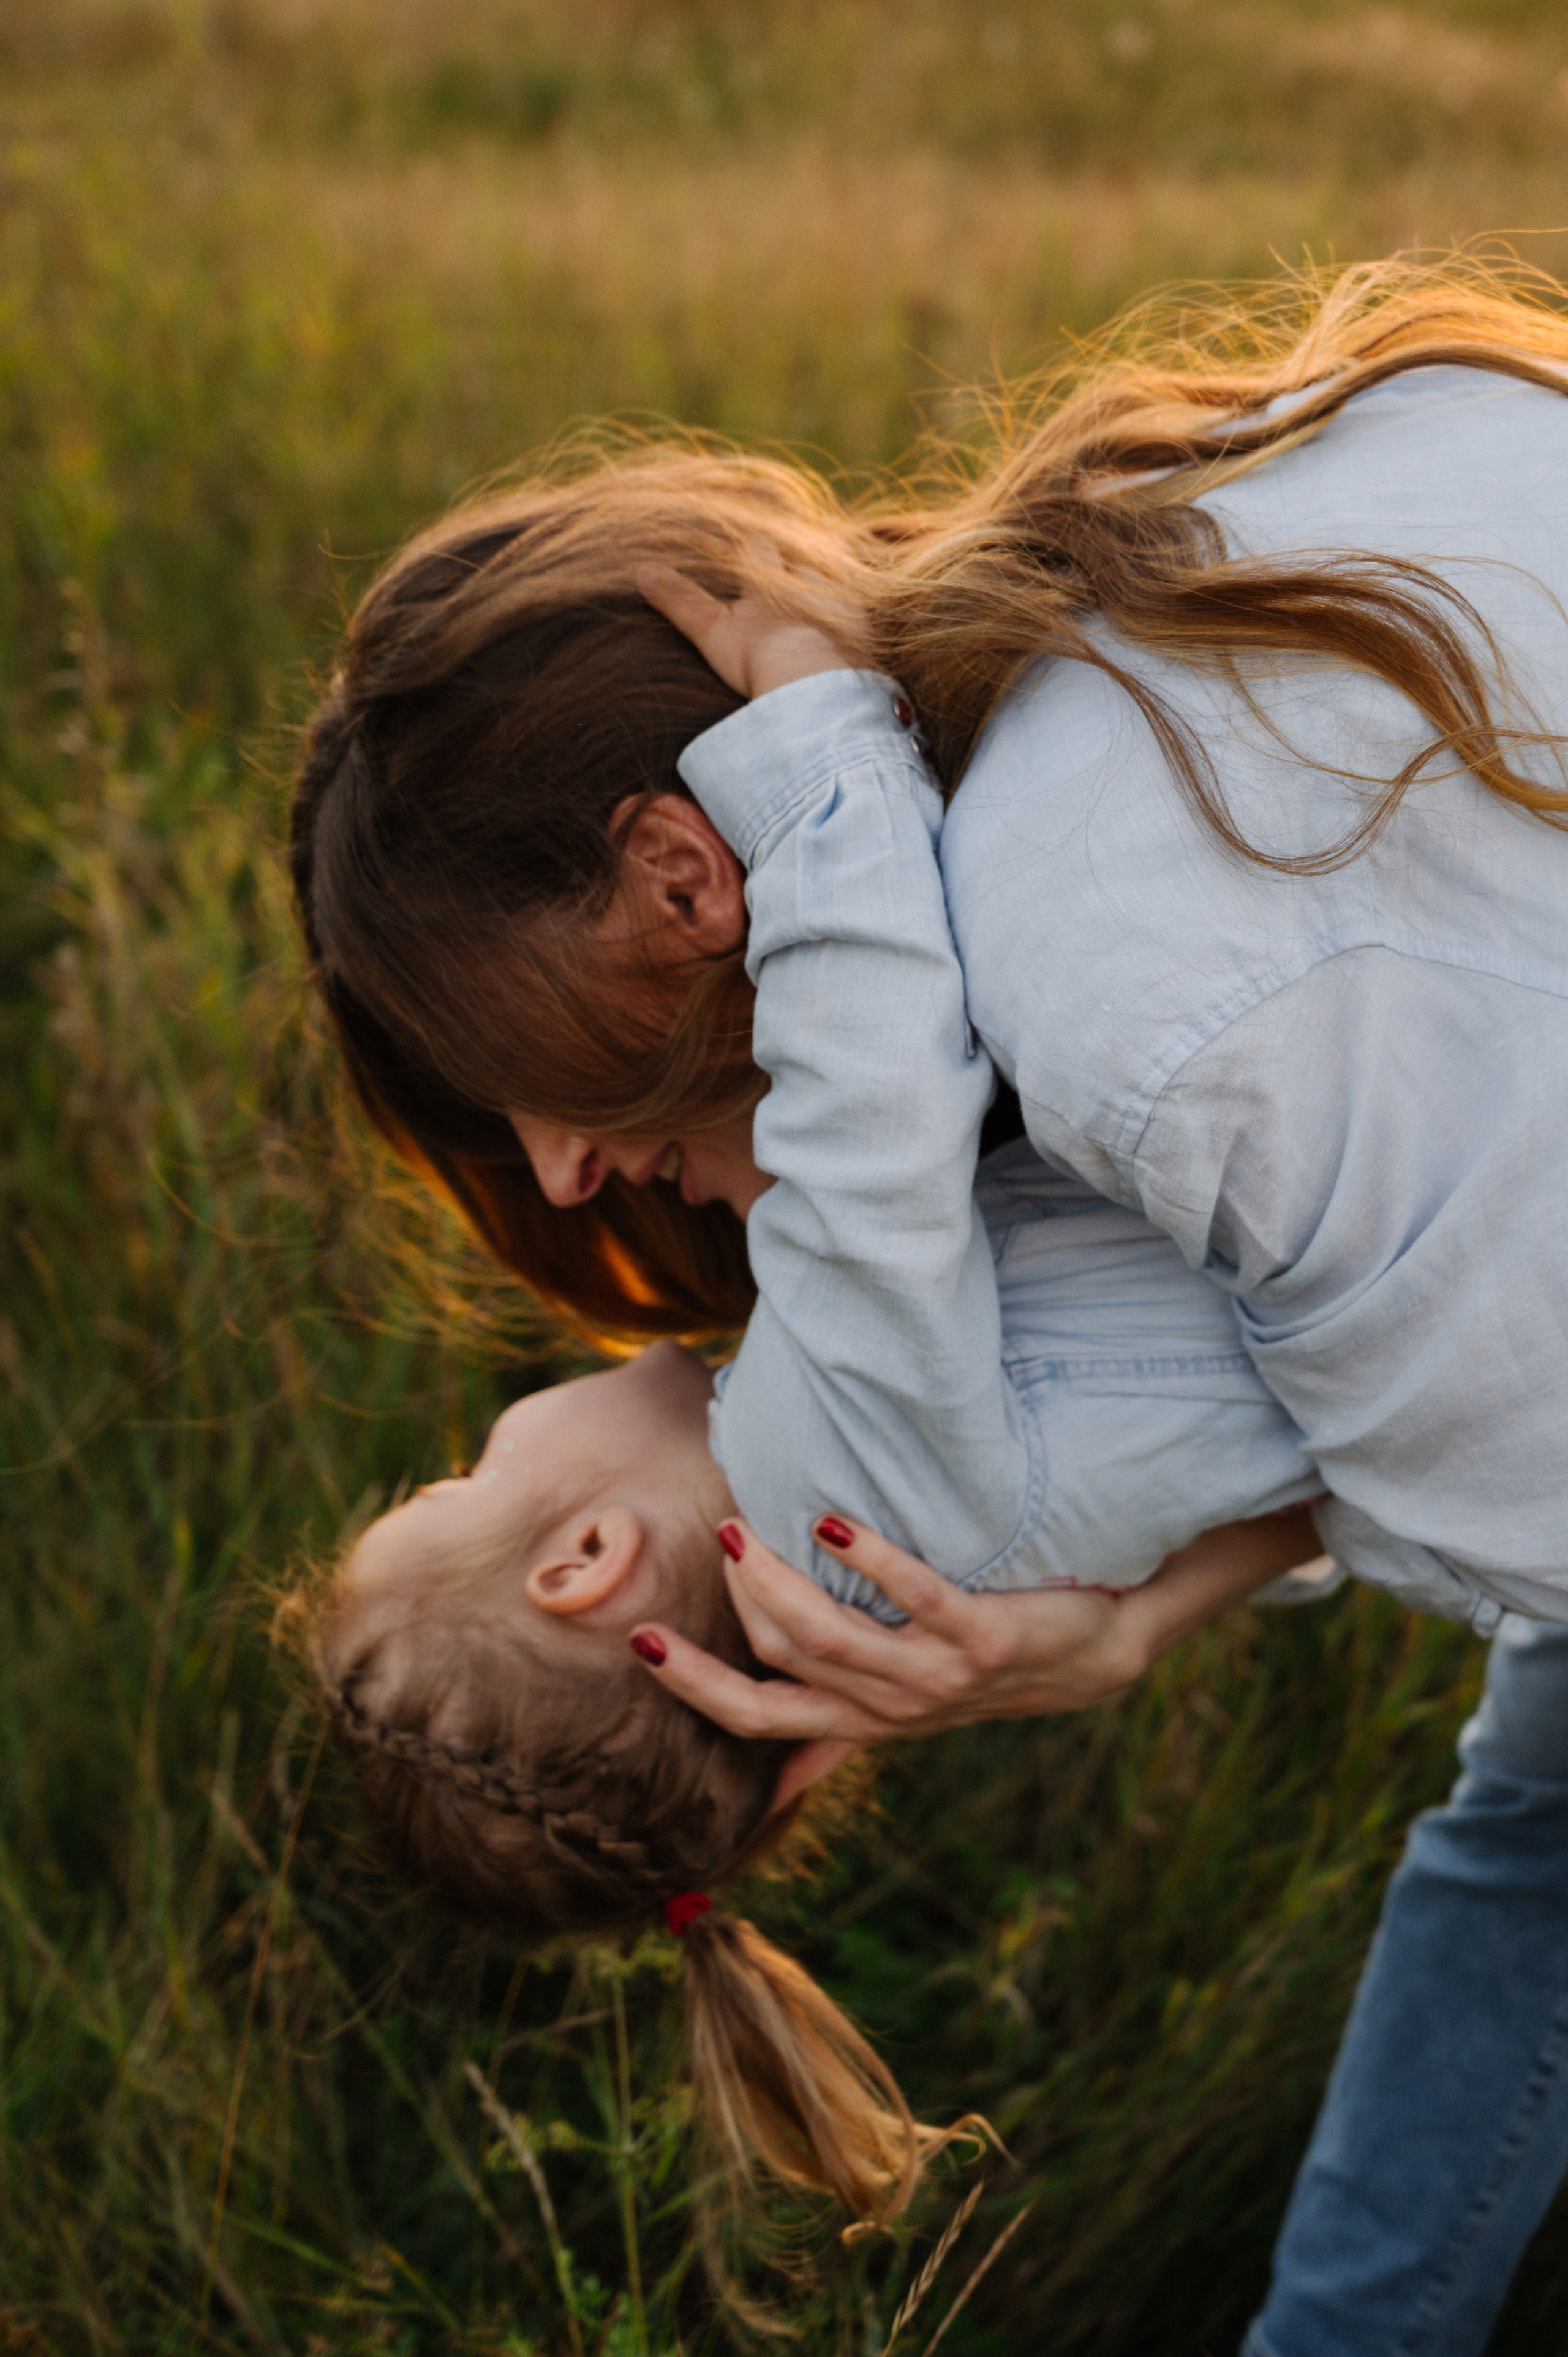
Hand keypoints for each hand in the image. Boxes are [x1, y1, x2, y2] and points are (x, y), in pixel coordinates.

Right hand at [629, 1505, 1324, 1755]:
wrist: (1102, 1651)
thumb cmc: (990, 1658)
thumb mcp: (910, 1701)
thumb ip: (841, 1718)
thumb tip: (774, 1758)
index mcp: (865, 1720)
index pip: (758, 1718)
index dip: (695, 1687)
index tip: (641, 1640)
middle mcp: (892, 1709)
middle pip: (782, 1662)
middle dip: (737, 1604)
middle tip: (721, 1536)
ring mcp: (936, 1679)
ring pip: (827, 1635)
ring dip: (779, 1578)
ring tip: (751, 1522)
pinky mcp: (981, 1639)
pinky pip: (912, 1595)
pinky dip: (867, 1558)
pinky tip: (833, 1519)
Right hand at [637, 560, 856, 700]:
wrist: (813, 685)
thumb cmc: (757, 658)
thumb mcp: (711, 630)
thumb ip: (680, 602)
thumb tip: (641, 572)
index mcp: (769, 586)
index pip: (759, 552)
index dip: (754, 545)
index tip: (752, 540)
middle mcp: (808, 588)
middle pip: (803, 563)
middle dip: (798, 561)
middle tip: (797, 563)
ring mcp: (841, 610)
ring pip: (837, 588)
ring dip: (832, 588)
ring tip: (831, 592)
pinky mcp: (867, 637)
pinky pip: (867, 623)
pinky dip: (862, 623)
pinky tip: (862, 631)